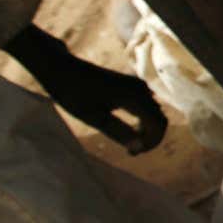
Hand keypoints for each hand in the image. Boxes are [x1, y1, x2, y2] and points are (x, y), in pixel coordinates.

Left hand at [4, 25, 167, 153]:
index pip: (158, 124)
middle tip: (130, 152)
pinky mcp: (132, 86)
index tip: (133, 153)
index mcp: (135, 97)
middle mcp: (141, 89)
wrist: (62, 69)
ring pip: (154, 113)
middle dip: (149, 139)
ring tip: (128, 144)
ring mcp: (138, 86)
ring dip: (146, 131)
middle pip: (159, 119)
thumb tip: (138, 147)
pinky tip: (129, 130)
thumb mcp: (94, 118)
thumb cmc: (74, 94)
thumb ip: (119, 133)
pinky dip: (142, 121)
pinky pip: (147, 107)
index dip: (151, 143)